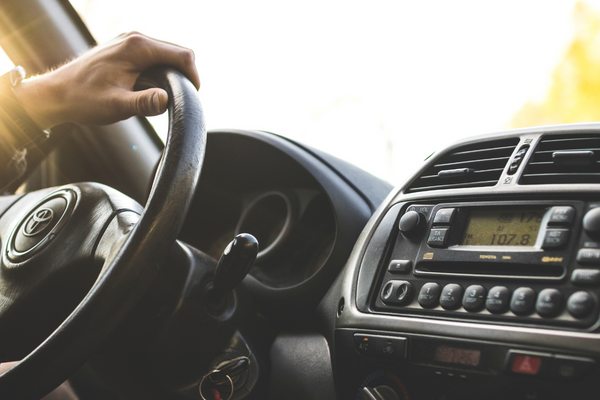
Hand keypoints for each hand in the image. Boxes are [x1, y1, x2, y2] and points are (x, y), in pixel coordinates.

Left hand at [13, 32, 199, 128]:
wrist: (56, 94)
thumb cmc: (84, 99)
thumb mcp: (116, 106)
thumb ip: (144, 103)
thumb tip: (166, 100)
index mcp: (137, 47)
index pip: (182, 55)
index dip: (194, 76)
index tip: (192, 97)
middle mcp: (135, 39)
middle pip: (177, 52)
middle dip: (185, 75)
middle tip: (181, 101)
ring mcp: (130, 42)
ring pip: (167, 55)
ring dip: (173, 74)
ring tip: (166, 97)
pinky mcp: (126, 49)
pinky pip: (154, 57)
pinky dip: (161, 72)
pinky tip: (152, 90)